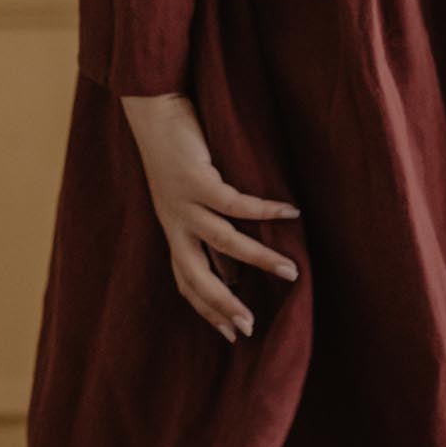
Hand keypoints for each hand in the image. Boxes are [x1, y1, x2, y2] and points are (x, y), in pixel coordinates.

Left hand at [118, 91, 301, 342]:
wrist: (154, 112)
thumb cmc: (177, 152)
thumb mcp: (188, 197)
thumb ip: (208, 227)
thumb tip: (235, 263)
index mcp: (173, 231)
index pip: (187, 282)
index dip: (208, 310)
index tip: (232, 334)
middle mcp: (175, 224)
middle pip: (197, 277)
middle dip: (223, 304)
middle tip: (250, 325)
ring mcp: (184, 203)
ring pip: (224, 243)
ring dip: (259, 259)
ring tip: (291, 271)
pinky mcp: (196, 179)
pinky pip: (236, 204)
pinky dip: (266, 211)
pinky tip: (291, 213)